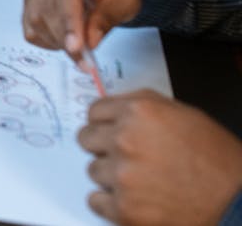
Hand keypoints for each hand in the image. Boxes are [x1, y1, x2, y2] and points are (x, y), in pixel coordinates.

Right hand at [22, 0, 141, 63]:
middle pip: (48, 6)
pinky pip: (30, 26)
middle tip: (85, 61)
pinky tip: (66, 39)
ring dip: (58, 41)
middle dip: (66, 37)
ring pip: (36, 18)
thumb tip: (89, 40)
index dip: (69, 19)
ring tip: (81, 50)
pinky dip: (48, 40)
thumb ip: (106, 18)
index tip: (76, 46)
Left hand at [79, 90, 241, 224]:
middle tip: (126, 157)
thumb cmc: (217, 160)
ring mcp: (122, 176)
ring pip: (93, 170)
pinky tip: (133, 199)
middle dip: (104, 147)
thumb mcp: (183, 115)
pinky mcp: (123, 208)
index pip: (94, 111)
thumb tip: (115, 107)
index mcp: (139, 112)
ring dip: (110, 176)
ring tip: (140, 180)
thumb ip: (143, 105)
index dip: (104, 122)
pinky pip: (95, 200)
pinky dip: (110, 202)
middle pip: (86, 139)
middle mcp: (125, 140)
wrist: (236, 203)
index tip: (110, 131)